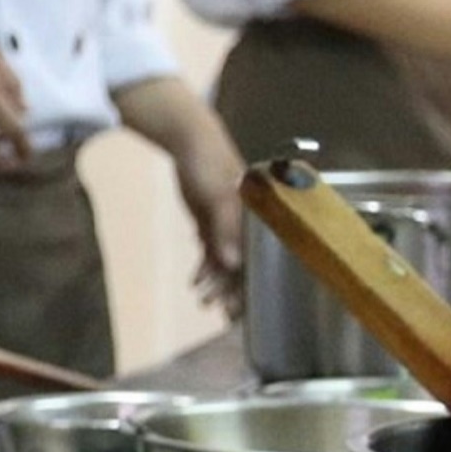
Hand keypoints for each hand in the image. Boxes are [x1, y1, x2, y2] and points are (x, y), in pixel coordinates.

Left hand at [175, 143, 247, 319]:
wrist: (189, 141)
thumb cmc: (210, 164)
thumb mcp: (218, 196)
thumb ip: (225, 229)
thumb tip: (233, 264)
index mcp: (259, 219)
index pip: (261, 259)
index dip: (253, 284)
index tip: (244, 307)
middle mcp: (248, 225)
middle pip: (245, 264)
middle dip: (233, 289)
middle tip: (220, 310)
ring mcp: (229, 225)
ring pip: (226, 261)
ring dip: (216, 281)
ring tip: (203, 299)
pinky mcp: (213, 222)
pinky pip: (212, 251)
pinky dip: (205, 267)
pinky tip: (196, 281)